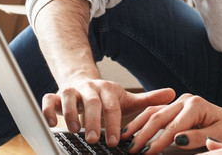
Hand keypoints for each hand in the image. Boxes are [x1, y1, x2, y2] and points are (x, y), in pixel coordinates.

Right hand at [42, 80, 173, 146]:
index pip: (112, 106)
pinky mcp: (56, 95)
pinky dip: (48, 109)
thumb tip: (173, 94)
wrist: (81, 79)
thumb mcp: (127, 98)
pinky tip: (51, 122)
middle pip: (90, 102)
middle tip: (95, 139)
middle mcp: (88, 88)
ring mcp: (71, 90)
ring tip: (73, 130)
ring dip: (70, 113)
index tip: (116, 141)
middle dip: (92, 120)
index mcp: (107, 90)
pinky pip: (48, 99)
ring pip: (68, 97)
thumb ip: (148, 99)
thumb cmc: (105, 95)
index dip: (114, 123)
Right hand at [121, 93, 221, 153]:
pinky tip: (131, 130)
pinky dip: (142, 121)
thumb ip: (198, 137)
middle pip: (158, 117)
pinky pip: (154, 112)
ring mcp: (178, 101)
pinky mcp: (175, 106)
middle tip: (131, 150)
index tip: (147, 154)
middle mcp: (185, 100)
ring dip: (137, 126)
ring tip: (125, 140)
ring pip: (152, 112)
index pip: (172, 126)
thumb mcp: (219, 135)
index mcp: (196, 105)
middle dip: (143, 135)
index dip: (158, 141)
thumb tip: (177, 140)